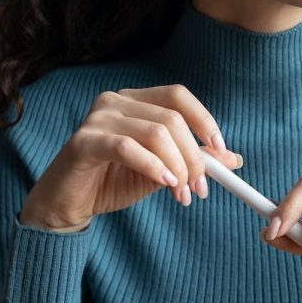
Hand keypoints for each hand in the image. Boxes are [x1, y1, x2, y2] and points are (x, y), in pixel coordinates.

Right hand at [19, 85, 243, 230]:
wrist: (68, 205)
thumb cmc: (112, 182)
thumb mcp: (161, 171)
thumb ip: (192, 161)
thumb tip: (233, 159)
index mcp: (135, 101)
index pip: (178, 97)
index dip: (204, 121)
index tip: (221, 152)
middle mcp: (115, 101)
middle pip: (171, 119)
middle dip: (194, 157)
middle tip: (200, 189)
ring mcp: (97, 118)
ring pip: (155, 133)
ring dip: (177, 167)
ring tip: (182, 194)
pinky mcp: (83, 141)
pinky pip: (127, 147)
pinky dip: (152, 166)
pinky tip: (164, 183)